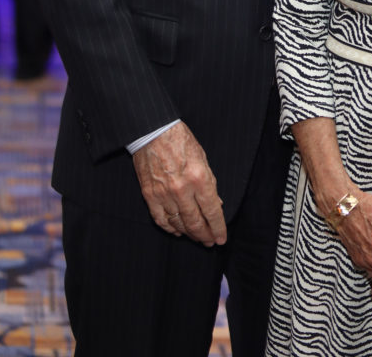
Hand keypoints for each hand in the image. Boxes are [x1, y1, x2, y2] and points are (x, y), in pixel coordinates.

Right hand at [132, 121, 226, 245]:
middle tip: (210, 242)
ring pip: (178, 224)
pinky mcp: (149, 195)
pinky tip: (177, 231)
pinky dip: (170, 228)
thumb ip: (209, 183)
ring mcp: (164, 194)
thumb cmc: (180, 140)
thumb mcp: (202, 158)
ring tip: (197, 237)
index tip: (221, 238)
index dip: (218, 228)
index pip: (212, 211)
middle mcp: (182, 189)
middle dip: (205, 235)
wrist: (153, 131)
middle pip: (195, 222)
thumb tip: (215, 205)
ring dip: (189, 234)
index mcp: (199, 178)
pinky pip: (160, 219)